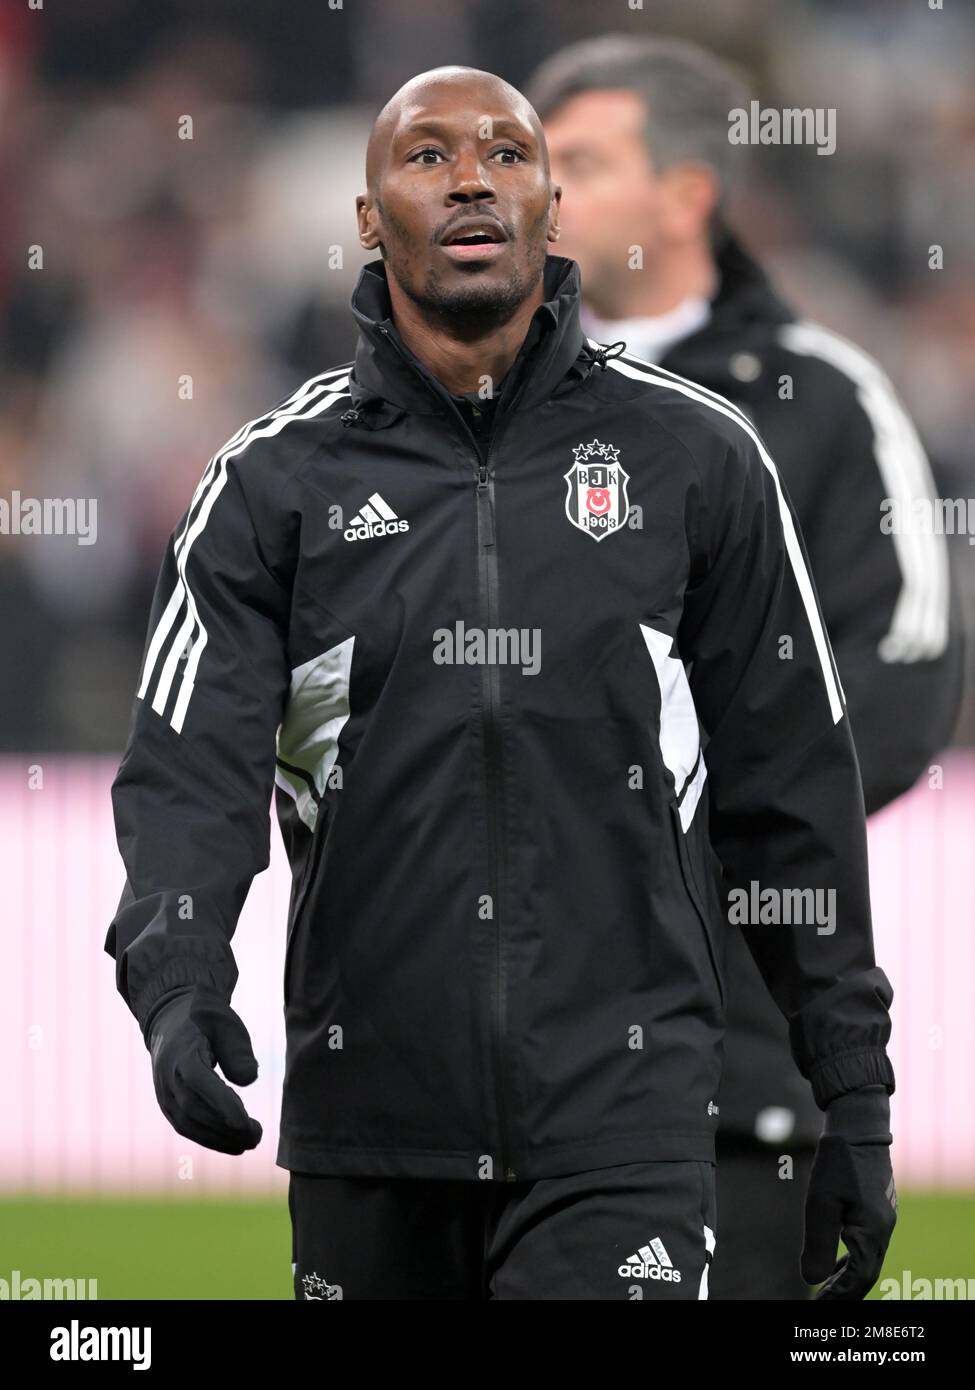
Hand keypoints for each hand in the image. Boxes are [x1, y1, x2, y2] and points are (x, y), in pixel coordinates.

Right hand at [145, 988, 262, 1154]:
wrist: (172, 1020)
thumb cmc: (207, 1020)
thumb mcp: (225, 1023)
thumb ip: (237, 1049)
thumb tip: (249, 1079)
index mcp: (182, 1053)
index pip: (199, 1083)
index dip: (220, 1104)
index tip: (244, 1122)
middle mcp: (168, 1077)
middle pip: (194, 1109)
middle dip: (225, 1127)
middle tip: (256, 1136)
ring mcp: (165, 1094)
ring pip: (189, 1124)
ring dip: (219, 1139)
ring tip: (250, 1142)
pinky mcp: (168, 1105)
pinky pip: (186, 1127)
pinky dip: (209, 1139)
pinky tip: (234, 1144)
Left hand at [801, 1085, 896, 1298]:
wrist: (858, 1127)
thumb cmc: (838, 1162)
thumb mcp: (820, 1203)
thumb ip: (818, 1244)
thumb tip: (811, 1279)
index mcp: (872, 1232)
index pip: (859, 1279)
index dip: (838, 1295)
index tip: (817, 1304)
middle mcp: (883, 1229)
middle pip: (866, 1274)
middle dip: (843, 1291)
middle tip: (820, 1302)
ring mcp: (883, 1219)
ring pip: (868, 1259)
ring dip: (847, 1277)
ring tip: (825, 1288)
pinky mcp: (878, 1209)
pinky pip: (867, 1244)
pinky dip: (852, 1258)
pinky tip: (836, 1261)